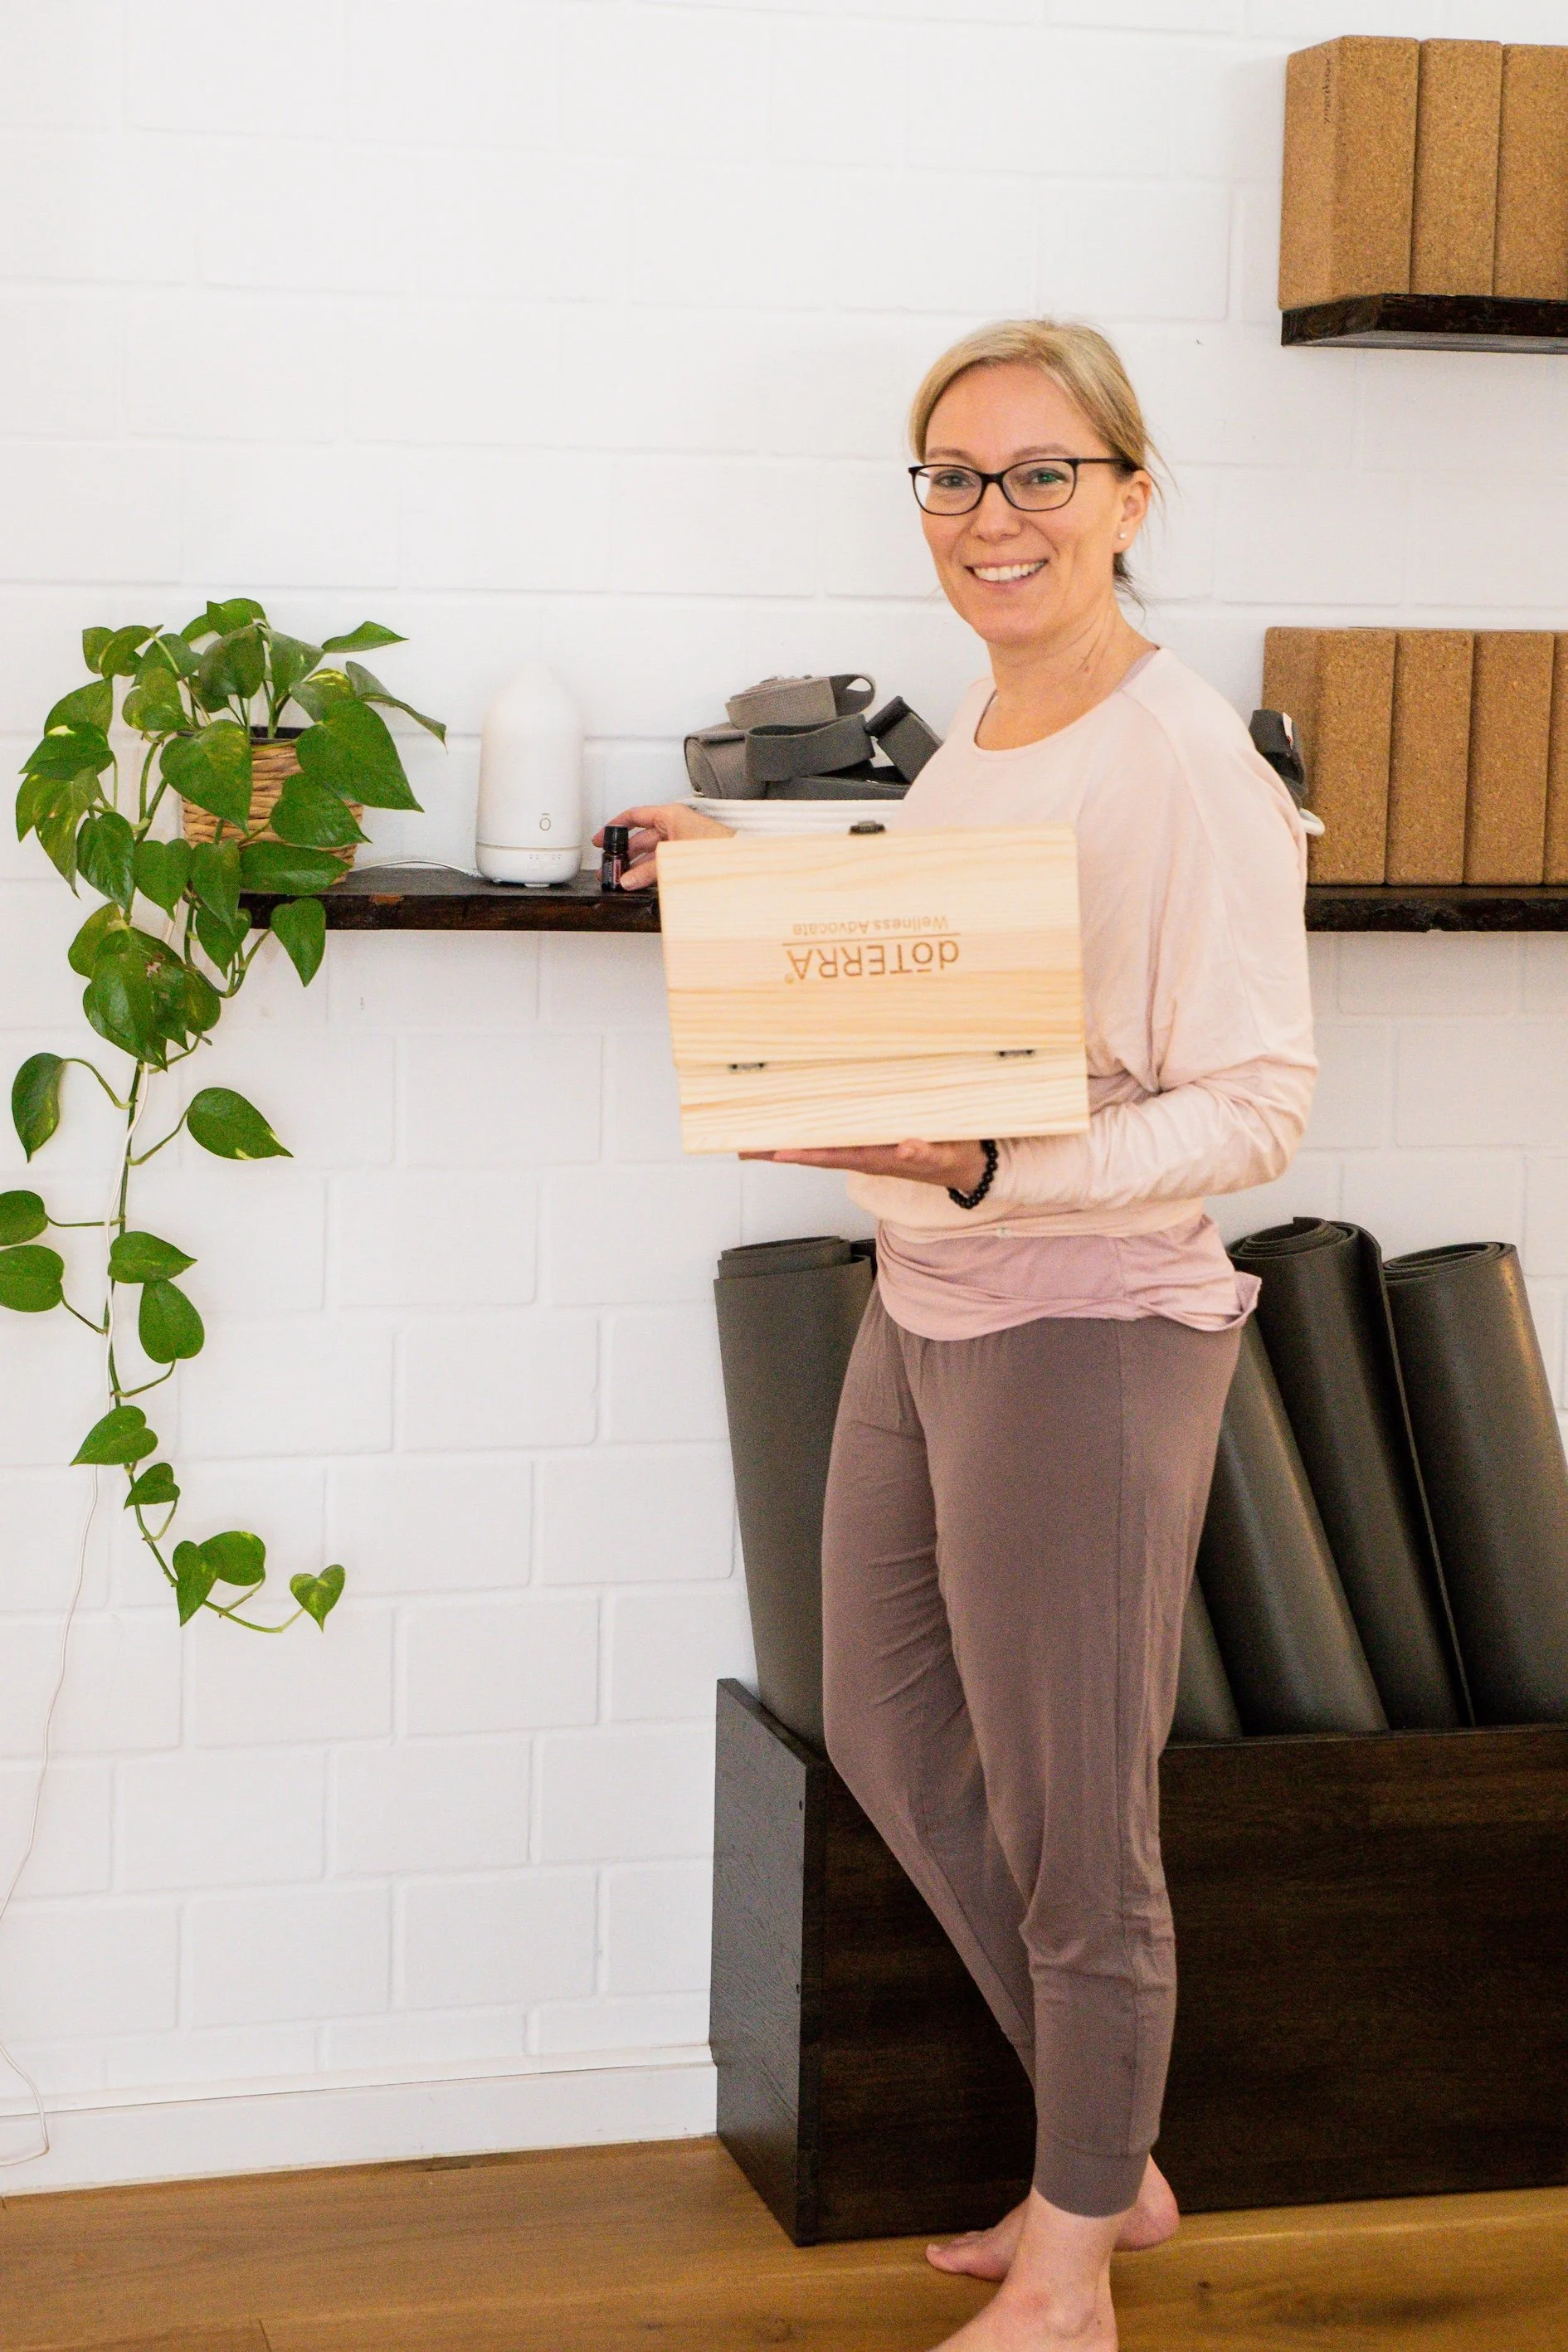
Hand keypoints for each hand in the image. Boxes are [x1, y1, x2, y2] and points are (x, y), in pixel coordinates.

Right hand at [594, 802, 732, 888]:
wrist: (741, 859)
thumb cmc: (716, 846)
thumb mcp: (672, 856)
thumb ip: (648, 870)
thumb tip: (629, 879)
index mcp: (669, 815)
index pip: (634, 816)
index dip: (615, 827)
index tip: (602, 839)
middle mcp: (674, 826)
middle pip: (641, 838)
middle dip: (624, 854)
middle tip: (611, 868)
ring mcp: (680, 840)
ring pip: (651, 853)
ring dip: (637, 866)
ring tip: (623, 879)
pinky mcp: (687, 855)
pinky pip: (663, 861)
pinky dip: (651, 871)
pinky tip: (643, 881)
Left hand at [741, 1139, 990, 1191]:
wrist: (963, 1166)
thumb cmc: (950, 1157)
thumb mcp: (943, 1154)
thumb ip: (924, 1152)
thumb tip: (906, 1146)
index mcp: (876, 1158)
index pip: (832, 1156)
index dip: (803, 1154)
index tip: (774, 1151)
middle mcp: (862, 1156)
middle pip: (813, 1154)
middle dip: (777, 1152)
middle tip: (742, 1148)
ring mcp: (863, 1151)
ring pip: (817, 1149)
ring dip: (785, 1146)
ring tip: (753, 1143)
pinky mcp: (868, 1144)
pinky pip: (831, 1141)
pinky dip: (806, 1140)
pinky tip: (783, 1139)